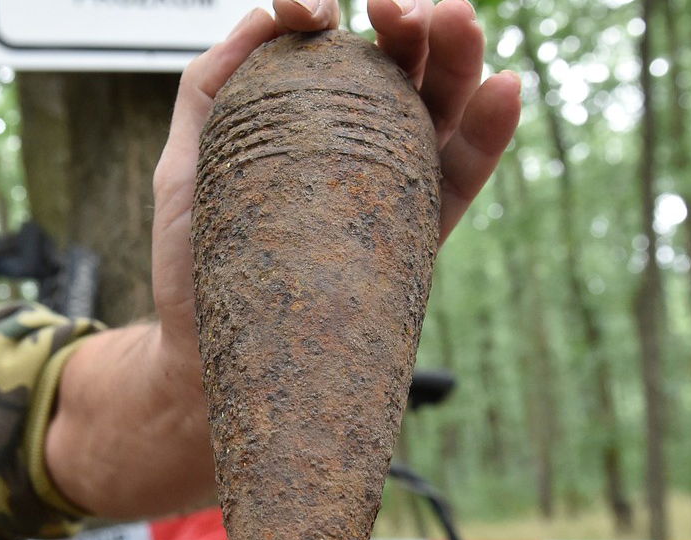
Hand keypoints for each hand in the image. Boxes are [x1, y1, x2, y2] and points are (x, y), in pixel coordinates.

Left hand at [147, 0, 522, 366]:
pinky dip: (491, 128)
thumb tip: (265, 18)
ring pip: (441, 103)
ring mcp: (395, 182)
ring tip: (457, 16)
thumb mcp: (185, 160)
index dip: (324, 11)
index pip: (334, 43)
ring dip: (458, 53)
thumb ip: (212, 86)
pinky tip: (505, 87)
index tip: (304, 6)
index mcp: (311, 113)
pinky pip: (464, 174)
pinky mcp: (418, 232)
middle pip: (401, 59)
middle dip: (407, 18)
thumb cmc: (199, 259)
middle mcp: (361, 138)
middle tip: (393, 3)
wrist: (207, 354)